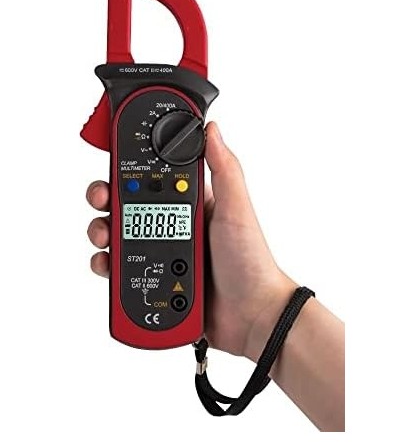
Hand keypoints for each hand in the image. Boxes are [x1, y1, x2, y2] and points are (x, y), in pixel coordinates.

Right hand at [86, 122, 297, 359]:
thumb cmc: (251, 261)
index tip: (113, 160)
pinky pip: (121, 271)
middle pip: (127, 205)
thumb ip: (224, 169)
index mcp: (189, 204)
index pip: (153, 177)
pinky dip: (107, 266)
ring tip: (103, 235)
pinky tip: (108, 265)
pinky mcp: (154, 280)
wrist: (253, 315)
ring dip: (102, 231)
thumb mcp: (236, 208)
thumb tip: (211, 129)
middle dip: (106, 198)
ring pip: (118, 236)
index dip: (130, 168)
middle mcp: (172, 226)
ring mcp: (161, 253)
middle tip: (101, 199)